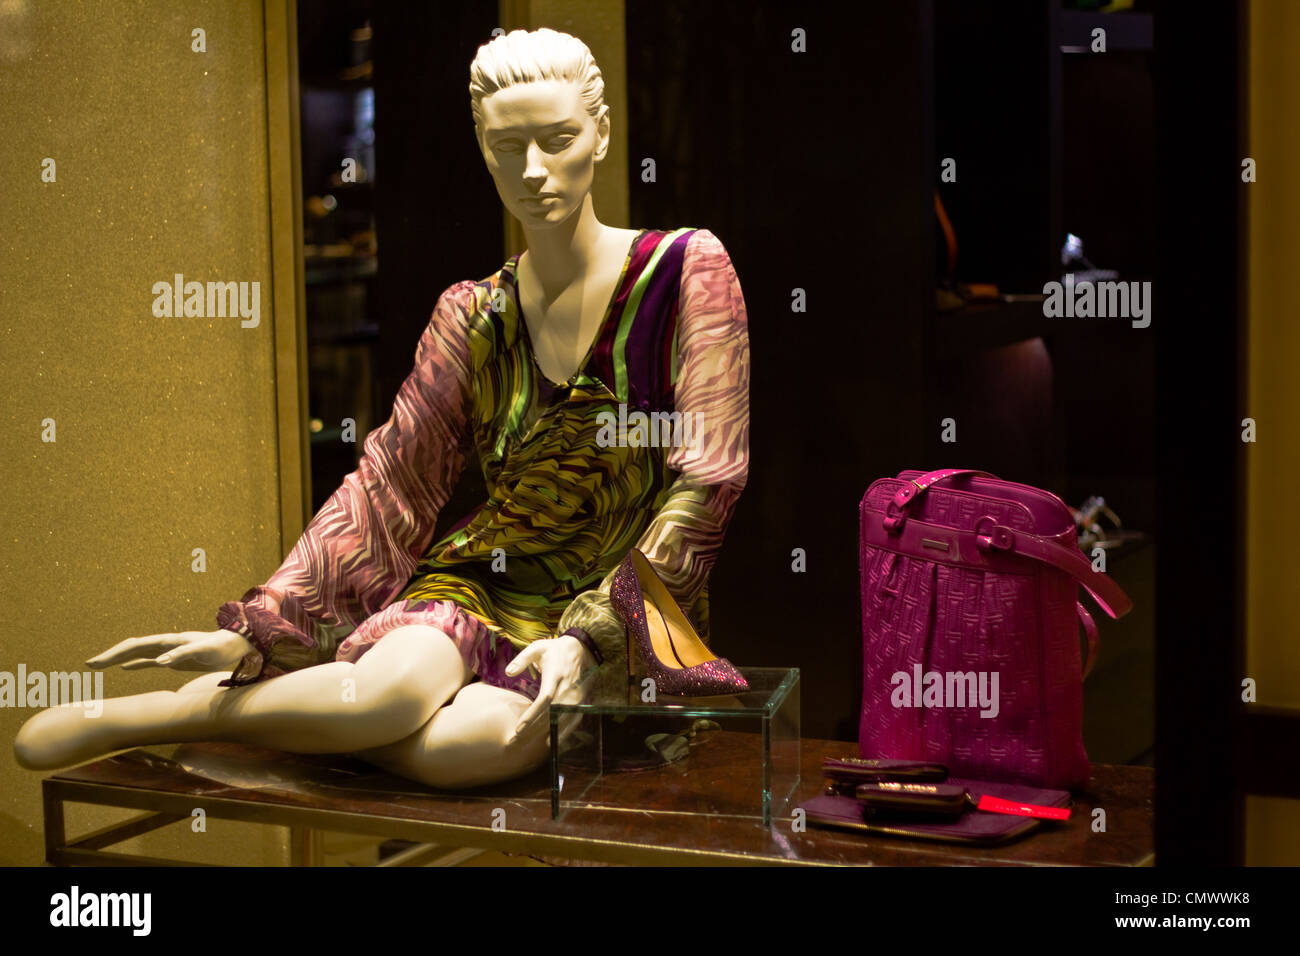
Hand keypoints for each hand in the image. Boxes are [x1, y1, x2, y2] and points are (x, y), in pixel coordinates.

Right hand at [86, 629, 254, 672]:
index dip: (116, 653)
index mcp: (170, 641)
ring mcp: (169, 651)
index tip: (98, 662)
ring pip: (138, 653)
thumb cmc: (222, 646)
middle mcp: (166, 644)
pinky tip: (126, 668)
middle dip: (111, 655)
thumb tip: (160, 662)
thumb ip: (183, 654)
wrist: (236, 645)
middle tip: (90, 664)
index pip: (137, 645)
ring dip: (119, 659)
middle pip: (132, 647)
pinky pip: (150, 660)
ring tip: (99, 665)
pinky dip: (136, 663)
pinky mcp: (175, 659)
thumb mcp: (204, 650)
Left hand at [503, 635, 597, 745]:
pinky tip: (550, 741)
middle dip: (533, 729)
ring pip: (560, 720)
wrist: (582, 649)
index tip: (519, 728)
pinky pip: (572, 720)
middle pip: (551, 714)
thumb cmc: (556, 649)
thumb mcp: (537, 648)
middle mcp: (568, 688)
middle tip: (516, 740)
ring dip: (544, 732)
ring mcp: (576, 696)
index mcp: (555, 676)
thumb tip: (508, 672)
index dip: (532, 716)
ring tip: (527, 743)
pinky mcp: (581, 701)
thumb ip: (521, 659)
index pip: (544, 700)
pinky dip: (562, 732)